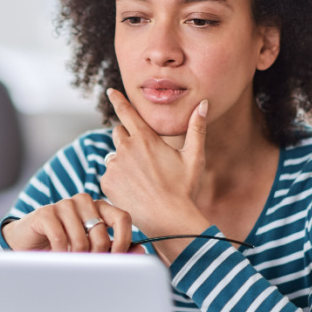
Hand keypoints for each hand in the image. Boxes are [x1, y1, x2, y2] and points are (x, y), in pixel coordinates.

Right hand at [1, 193, 132, 252]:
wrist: (29, 242)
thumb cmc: (64, 245)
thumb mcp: (92, 248)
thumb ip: (116, 248)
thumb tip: (141, 250)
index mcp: (99, 206)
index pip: (122, 217)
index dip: (123, 241)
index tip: (118, 258)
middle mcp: (83, 201)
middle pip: (102, 232)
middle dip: (97, 255)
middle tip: (88, 264)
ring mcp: (64, 204)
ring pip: (82, 238)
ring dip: (77, 256)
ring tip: (71, 260)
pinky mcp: (46, 213)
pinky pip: (61, 239)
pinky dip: (62, 254)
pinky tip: (59, 256)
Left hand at [99, 88, 207, 235]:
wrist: (169, 220)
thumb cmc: (184, 189)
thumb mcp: (194, 157)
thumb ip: (196, 128)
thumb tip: (204, 103)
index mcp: (145, 138)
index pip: (126, 112)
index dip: (117, 99)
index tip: (110, 91)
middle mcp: (125, 148)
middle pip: (119, 133)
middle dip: (128, 140)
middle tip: (144, 159)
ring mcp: (114, 166)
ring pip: (114, 156)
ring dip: (123, 162)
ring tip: (142, 180)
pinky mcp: (106, 182)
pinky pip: (109, 174)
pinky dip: (117, 179)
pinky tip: (133, 190)